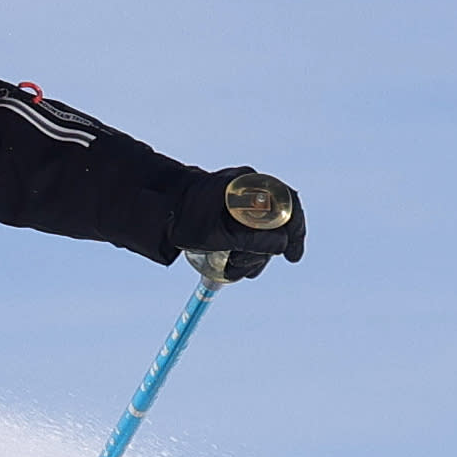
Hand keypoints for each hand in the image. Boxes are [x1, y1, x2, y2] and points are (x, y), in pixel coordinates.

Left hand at [195, 167, 303, 283]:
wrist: (160, 206)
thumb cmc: (185, 218)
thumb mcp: (218, 236)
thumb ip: (251, 240)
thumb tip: (282, 245)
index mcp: (247, 184)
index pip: (288, 202)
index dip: (296, 230)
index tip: (292, 257)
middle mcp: (250, 187)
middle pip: (278, 222)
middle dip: (265, 252)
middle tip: (250, 272)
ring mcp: (244, 199)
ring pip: (264, 231)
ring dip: (253, 256)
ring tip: (233, 271)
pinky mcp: (236, 211)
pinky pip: (251, 231)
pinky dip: (246, 249)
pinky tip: (234, 265)